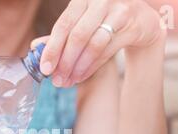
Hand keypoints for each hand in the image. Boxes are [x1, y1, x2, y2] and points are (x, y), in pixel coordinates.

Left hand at [32, 0, 165, 86]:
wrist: (141, 20)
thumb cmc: (104, 21)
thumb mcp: (81, 23)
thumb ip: (60, 35)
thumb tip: (35, 47)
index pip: (63, 24)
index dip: (52, 48)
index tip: (45, 69)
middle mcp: (101, 0)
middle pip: (78, 36)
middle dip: (65, 62)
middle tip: (57, 80)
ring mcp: (119, 11)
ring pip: (94, 45)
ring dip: (79, 67)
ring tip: (69, 81)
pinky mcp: (133, 25)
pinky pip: (108, 51)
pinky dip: (92, 66)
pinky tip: (82, 76)